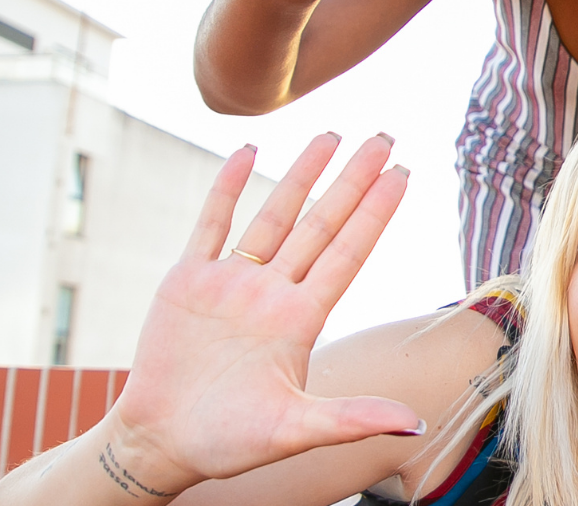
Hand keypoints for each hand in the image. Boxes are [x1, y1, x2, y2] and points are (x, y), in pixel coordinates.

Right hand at [107, 133, 416, 489]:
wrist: (161, 443)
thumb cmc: (230, 443)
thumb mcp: (296, 431)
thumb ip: (353, 419)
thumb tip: (417, 424)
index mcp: (302, 321)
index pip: (349, 252)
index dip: (376, 213)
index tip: (404, 174)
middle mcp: (274, 293)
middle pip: (322, 223)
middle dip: (353, 180)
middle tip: (385, 136)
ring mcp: (232, 283)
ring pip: (274, 215)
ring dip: (301, 174)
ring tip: (331, 134)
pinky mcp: (188, 282)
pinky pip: (210, 224)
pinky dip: (227, 187)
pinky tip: (248, 152)